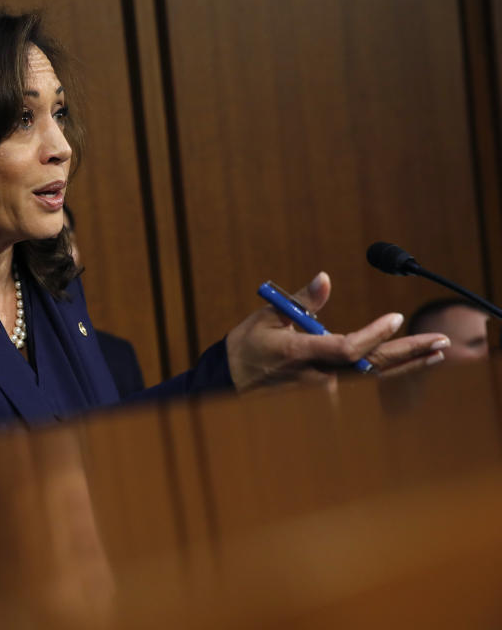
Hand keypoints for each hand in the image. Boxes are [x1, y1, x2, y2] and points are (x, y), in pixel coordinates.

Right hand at [225, 272, 450, 391]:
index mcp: (299, 353)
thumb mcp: (270, 316)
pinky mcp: (325, 393)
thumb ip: (303, 300)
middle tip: (441, 341)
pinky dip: (389, 372)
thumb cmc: (248, 345)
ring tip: (437, 352)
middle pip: (370, 367)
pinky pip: (362, 382)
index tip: (396, 318)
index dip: (372, 335)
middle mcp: (316, 375)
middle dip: (408, 353)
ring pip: (372, 378)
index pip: (345, 348)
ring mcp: (322, 389)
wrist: (230, 381)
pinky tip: (411, 364)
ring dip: (407, 364)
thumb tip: (325, 278)